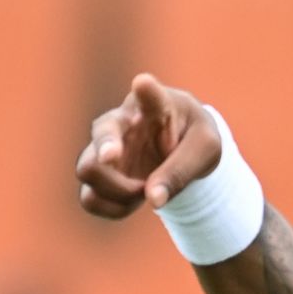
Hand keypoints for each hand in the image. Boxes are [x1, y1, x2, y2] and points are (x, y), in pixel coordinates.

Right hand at [75, 73, 221, 218]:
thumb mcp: (205, 150)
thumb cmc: (195, 138)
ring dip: (117, 193)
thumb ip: (181, 170)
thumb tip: (153, 200)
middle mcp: (120, 123)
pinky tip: (134, 201)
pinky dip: (113, 209)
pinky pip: (89, 199)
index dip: (146, 91)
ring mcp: (105, 149)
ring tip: (144, 192)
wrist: (184, 147)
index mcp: (153, 105)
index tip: (144, 84)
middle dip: (114, 169)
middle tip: (143, 187)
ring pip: (87, 171)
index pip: (149, 93)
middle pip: (99, 135)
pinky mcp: (101, 174)